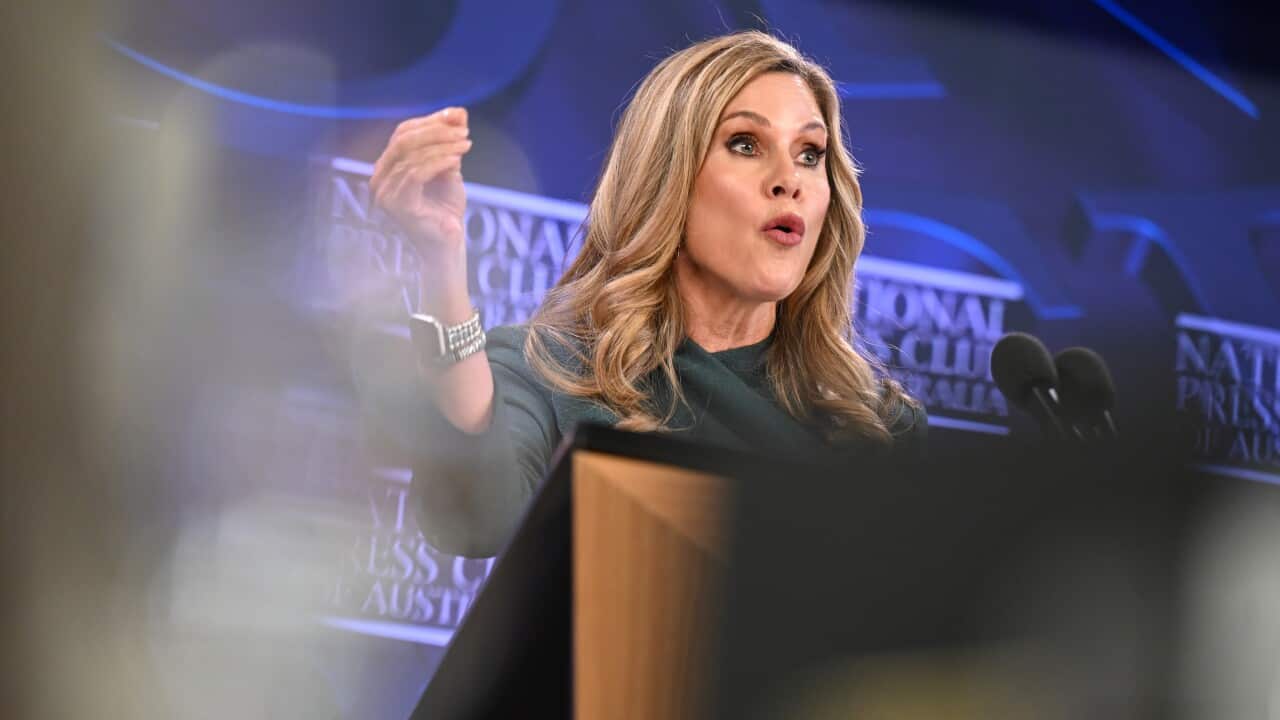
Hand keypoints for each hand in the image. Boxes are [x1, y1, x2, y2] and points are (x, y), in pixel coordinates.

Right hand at [370, 107, 472, 262]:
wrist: (448, 243)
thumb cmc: (445, 208)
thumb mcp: (449, 168)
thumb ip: (449, 142)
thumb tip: (459, 111)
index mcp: (386, 167)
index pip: (403, 133)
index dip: (430, 121)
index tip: (458, 116)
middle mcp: (379, 178)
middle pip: (403, 139)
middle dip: (436, 130)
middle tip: (463, 131)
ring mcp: (384, 193)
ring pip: (412, 156)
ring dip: (442, 146)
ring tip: (466, 144)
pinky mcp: (396, 205)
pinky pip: (416, 174)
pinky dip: (438, 162)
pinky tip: (457, 160)